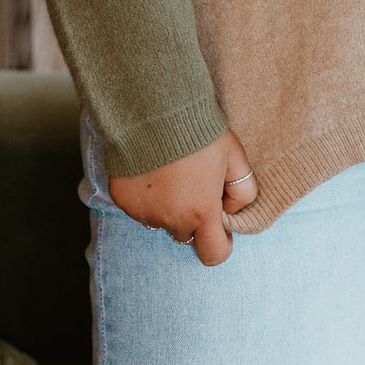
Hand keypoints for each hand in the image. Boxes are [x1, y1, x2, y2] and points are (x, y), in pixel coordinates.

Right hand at [107, 128, 255, 266]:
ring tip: (170, 171)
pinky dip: (145, 195)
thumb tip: (230, 210)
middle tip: (193, 184)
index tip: (219, 224)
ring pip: (159, 220)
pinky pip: (138, 207)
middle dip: (192, 217)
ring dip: (166, 206)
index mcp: (201, 212)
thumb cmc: (198, 130)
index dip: (220, 242)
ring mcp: (143, 212)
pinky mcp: (122, 200)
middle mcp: (170, 219)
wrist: (154, 109)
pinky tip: (150, 168)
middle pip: (185, 234)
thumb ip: (242, 190)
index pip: (213, 254)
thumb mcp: (235, 156)